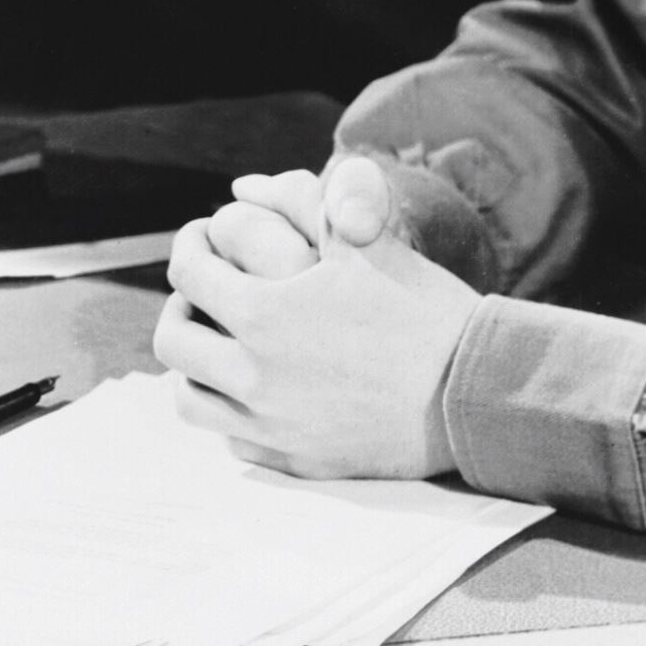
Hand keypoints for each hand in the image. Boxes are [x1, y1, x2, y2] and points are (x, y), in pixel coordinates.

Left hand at [154, 154, 479, 479]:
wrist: (471, 392)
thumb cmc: (421, 311)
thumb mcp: (365, 241)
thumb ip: (302, 201)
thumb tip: (245, 187)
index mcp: (262, 314)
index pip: (187, 272)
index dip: (191, 244)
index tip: (206, 237)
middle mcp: (253, 376)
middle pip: (173, 339)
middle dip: (181, 303)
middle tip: (205, 289)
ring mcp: (270, 424)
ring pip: (190, 397)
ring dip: (195, 363)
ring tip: (220, 341)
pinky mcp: (293, 458)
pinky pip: (231, 436)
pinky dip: (230, 408)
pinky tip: (255, 388)